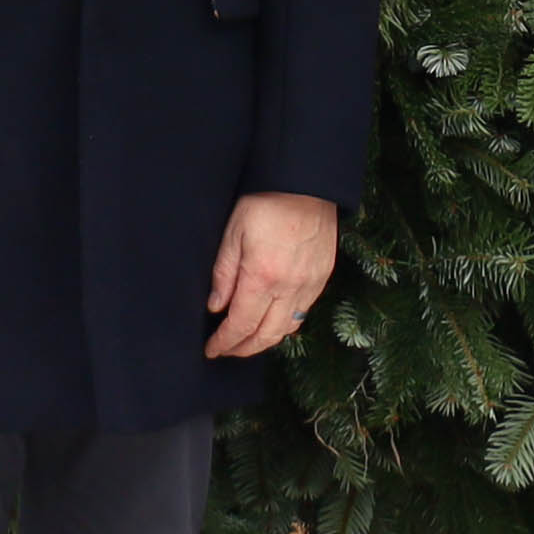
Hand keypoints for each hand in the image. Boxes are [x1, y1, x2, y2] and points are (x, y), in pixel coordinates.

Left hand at [206, 191, 340, 357]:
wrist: (307, 184)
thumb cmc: (266, 201)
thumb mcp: (233, 232)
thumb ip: (223, 274)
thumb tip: (216, 306)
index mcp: (262, 276)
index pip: (240, 325)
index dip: (224, 342)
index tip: (211, 349)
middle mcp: (289, 287)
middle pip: (265, 336)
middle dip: (242, 349)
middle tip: (226, 350)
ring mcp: (310, 284)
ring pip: (287, 329)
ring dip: (264, 341)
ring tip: (246, 341)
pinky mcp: (323, 278)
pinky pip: (303, 313)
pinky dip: (285, 325)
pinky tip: (271, 321)